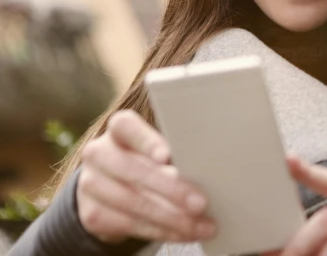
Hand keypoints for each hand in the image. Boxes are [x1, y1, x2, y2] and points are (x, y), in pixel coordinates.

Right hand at [76, 110, 216, 243]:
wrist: (110, 186)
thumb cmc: (146, 160)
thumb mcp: (157, 150)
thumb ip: (173, 155)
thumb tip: (202, 172)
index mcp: (119, 128)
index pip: (127, 127)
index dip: (147, 142)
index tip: (167, 157)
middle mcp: (98, 153)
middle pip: (134, 170)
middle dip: (171, 190)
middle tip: (200, 203)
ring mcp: (91, 184)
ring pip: (133, 203)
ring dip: (172, 218)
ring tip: (199, 226)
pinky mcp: (92, 214)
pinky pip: (130, 225)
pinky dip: (161, 231)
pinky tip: (182, 233)